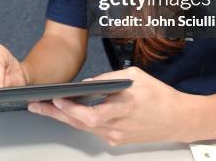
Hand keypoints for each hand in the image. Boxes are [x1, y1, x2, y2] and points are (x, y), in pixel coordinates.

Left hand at [27, 67, 194, 145]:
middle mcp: (116, 127)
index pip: (89, 114)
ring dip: (63, 117)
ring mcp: (116, 136)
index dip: (69, 109)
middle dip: (55, 113)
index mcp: (122, 109)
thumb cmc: (160, 96)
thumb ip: (108, 78)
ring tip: (45, 107)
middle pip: (79, 123)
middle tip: (36, 105)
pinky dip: (79, 121)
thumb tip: (87, 83)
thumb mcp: (135, 76)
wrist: (179, 119)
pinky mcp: (117, 140)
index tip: (55, 98)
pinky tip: (68, 112)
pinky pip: (93, 130)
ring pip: (83, 127)